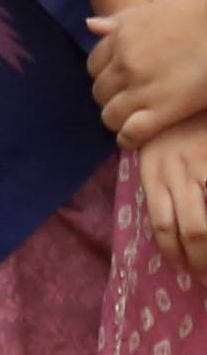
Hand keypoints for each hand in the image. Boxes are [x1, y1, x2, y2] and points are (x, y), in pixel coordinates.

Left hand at [98, 0, 206, 145]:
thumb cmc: (202, 14)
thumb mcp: (157, 8)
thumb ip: (122, 19)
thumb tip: (90, 25)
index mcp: (122, 38)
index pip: (94, 65)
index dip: (106, 75)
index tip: (119, 80)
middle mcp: (126, 63)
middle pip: (100, 92)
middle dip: (111, 97)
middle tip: (128, 101)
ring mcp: (143, 88)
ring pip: (110, 115)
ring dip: (118, 119)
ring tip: (132, 119)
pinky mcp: (164, 109)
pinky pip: (131, 132)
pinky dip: (129, 139)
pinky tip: (134, 138)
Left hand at [148, 126, 206, 281]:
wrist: (192, 85)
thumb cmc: (179, 127)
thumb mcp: (161, 155)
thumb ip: (164, 187)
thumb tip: (172, 229)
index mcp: (154, 175)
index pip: (162, 226)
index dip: (175, 253)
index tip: (185, 269)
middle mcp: (175, 172)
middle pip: (190, 231)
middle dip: (202, 260)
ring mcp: (199, 166)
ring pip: (205, 225)